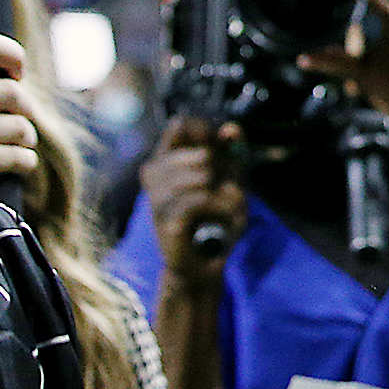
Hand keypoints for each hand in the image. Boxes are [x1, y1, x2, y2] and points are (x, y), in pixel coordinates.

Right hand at [0, 33, 45, 188]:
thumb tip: (17, 73)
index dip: (13, 56)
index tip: (17, 76)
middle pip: (13, 92)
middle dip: (27, 112)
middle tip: (20, 128)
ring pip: (19, 127)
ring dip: (27, 140)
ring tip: (18, 147)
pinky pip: (17, 156)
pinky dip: (25, 164)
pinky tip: (17, 167)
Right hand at [146, 114, 246, 284]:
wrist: (206, 262)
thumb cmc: (216, 219)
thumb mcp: (231, 181)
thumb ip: (232, 153)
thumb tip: (231, 128)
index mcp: (168, 158)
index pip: (181, 126)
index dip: (206, 134)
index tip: (219, 153)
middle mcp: (155, 174)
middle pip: (200, 152)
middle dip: (224, 173)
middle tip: (224, 191)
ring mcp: (156, 197)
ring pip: (200, 175)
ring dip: (224, 193)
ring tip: (225, 207)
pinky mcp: (164, 220)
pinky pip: (198, 200)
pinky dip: (218, 206)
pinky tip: (219, 217)